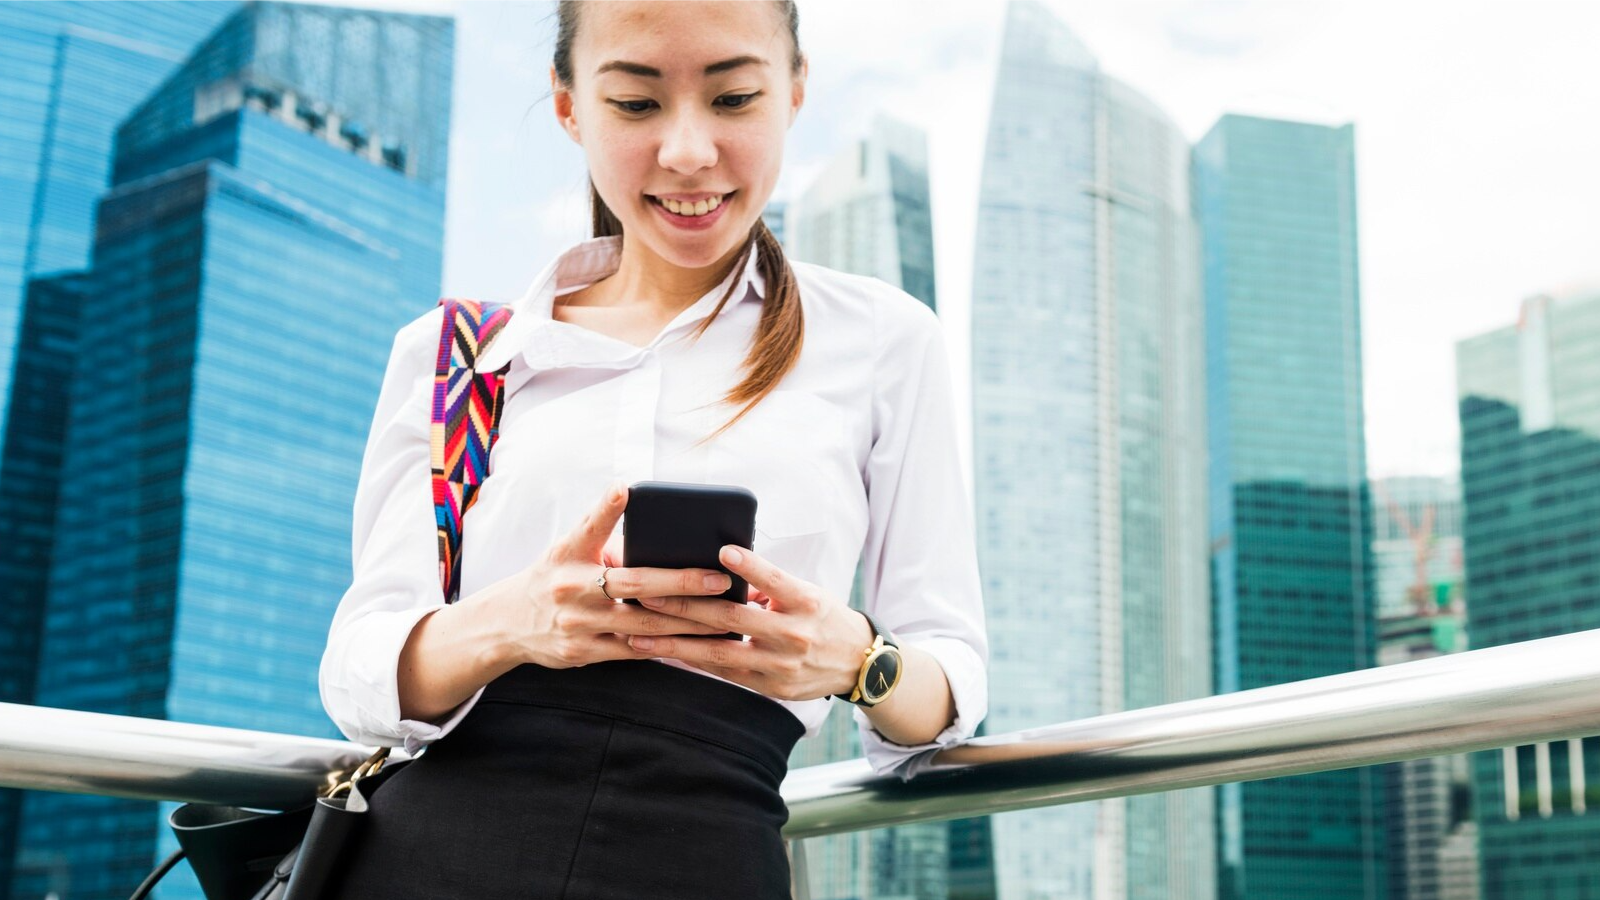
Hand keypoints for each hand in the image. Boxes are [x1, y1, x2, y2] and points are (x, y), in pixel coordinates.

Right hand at [483, 482, 735, 668]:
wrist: (507, 624)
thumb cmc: (554, 577)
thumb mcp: (569, 551)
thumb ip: (608, 544)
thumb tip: (665, 539)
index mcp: (569, 552)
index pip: (590, 526)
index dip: (607, 508)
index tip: (624, 489)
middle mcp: (571, 587)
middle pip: (634, 583)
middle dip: (682, 581)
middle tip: (719, 579)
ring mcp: (576, 623)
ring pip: (643, 622)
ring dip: (687, 621)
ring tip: (722, 616)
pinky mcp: (582, 652)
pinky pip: (634, 649)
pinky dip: (667, 645)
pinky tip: (695, 642)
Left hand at [624, 544, 874, 701]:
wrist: (857, 662)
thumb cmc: (824, 618)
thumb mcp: (807, 594)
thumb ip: (768, 586)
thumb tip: (721, 570)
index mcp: (806, 603)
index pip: (775, 581)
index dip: (750, 567)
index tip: (722, 551)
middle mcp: (793, 635)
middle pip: (732, 619)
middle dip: (685, 607)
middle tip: (647, 594)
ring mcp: (780, 665)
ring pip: (720, 653)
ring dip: (676, 645)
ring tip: (640, 636)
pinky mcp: (771, 687)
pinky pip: (726, 674)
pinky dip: (695, 662)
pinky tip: (667, 655)